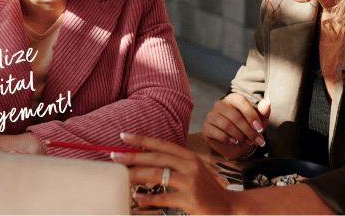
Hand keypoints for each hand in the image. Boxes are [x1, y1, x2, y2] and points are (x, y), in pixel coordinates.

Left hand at [111, 133, 235, 214]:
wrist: (229, 208)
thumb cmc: (206, 190)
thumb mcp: (192, 171)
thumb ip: (173, 165)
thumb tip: (143, 161)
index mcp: (189, 157)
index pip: (162, 144)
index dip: (142, 140)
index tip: (123, 136)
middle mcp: (191, 166)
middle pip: (157, 158)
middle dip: (133, 156)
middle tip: (115, 156)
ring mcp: (192, 182)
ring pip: (158, 175)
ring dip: (137, 175)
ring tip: (122, 176)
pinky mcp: (192, 200)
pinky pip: (165, 197)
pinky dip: (149, 197)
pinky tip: (138, 196)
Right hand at [202, 94, 270, 159]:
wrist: (236, 145)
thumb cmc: (247, 129)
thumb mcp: (259, 122)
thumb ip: (263, 112)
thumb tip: (267, 102)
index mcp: (233, 99)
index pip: (241, 102)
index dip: (251, 115)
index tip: (259, 128)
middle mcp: (220, 104)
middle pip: (235, 116)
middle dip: (248, 131)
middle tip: (257, 140)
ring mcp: (211, 115)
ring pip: (226, 125)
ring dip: (239, 136)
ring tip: (247, 141)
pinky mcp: (206, 127)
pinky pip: (216, 132)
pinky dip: (227, 139)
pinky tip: (234, 141)